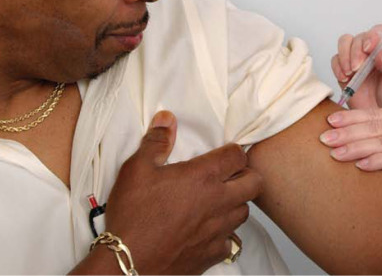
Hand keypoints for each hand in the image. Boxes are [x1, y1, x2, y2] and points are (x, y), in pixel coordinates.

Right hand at [75, 111, 261, 273]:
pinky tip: (208, 230)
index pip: (238, 155)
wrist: (127, 261)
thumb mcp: (136, 169)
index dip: (232, 151)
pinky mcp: (212, 254)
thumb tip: (167, 119)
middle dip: (246, 174)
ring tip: (218, 201)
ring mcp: (218, 230)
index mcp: (203, 176)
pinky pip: (231, 241)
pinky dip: (224, 235)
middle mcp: (218, 202)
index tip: (222, 154)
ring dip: (236, 203)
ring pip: (245, 212)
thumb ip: (156, 141)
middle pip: (255, 182)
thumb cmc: (132, 215)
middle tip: (229, 175)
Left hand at [320, 107, 381, 227]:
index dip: (348, 118)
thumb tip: (342, 137)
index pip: (371, 114)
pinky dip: (376, 161)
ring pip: (381, 142)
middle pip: (373, 127)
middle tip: (325, 139)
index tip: (328, 122)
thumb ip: (377, 138)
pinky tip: (361, 166)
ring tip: (336, 154)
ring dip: (356, 148)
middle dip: (347, 133)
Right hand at [331, 24, 381, 109]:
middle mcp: (375, 49)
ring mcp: (359, 58)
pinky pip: (336, 59)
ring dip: (345, 55)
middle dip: (356, 51)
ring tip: (350, 73)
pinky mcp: (345, 68)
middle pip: (361, 37)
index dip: (373, 36)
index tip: (369, 48)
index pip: (381, 32)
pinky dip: (337, 67)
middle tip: (357, 68)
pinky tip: (344, 78)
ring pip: (346, 42)